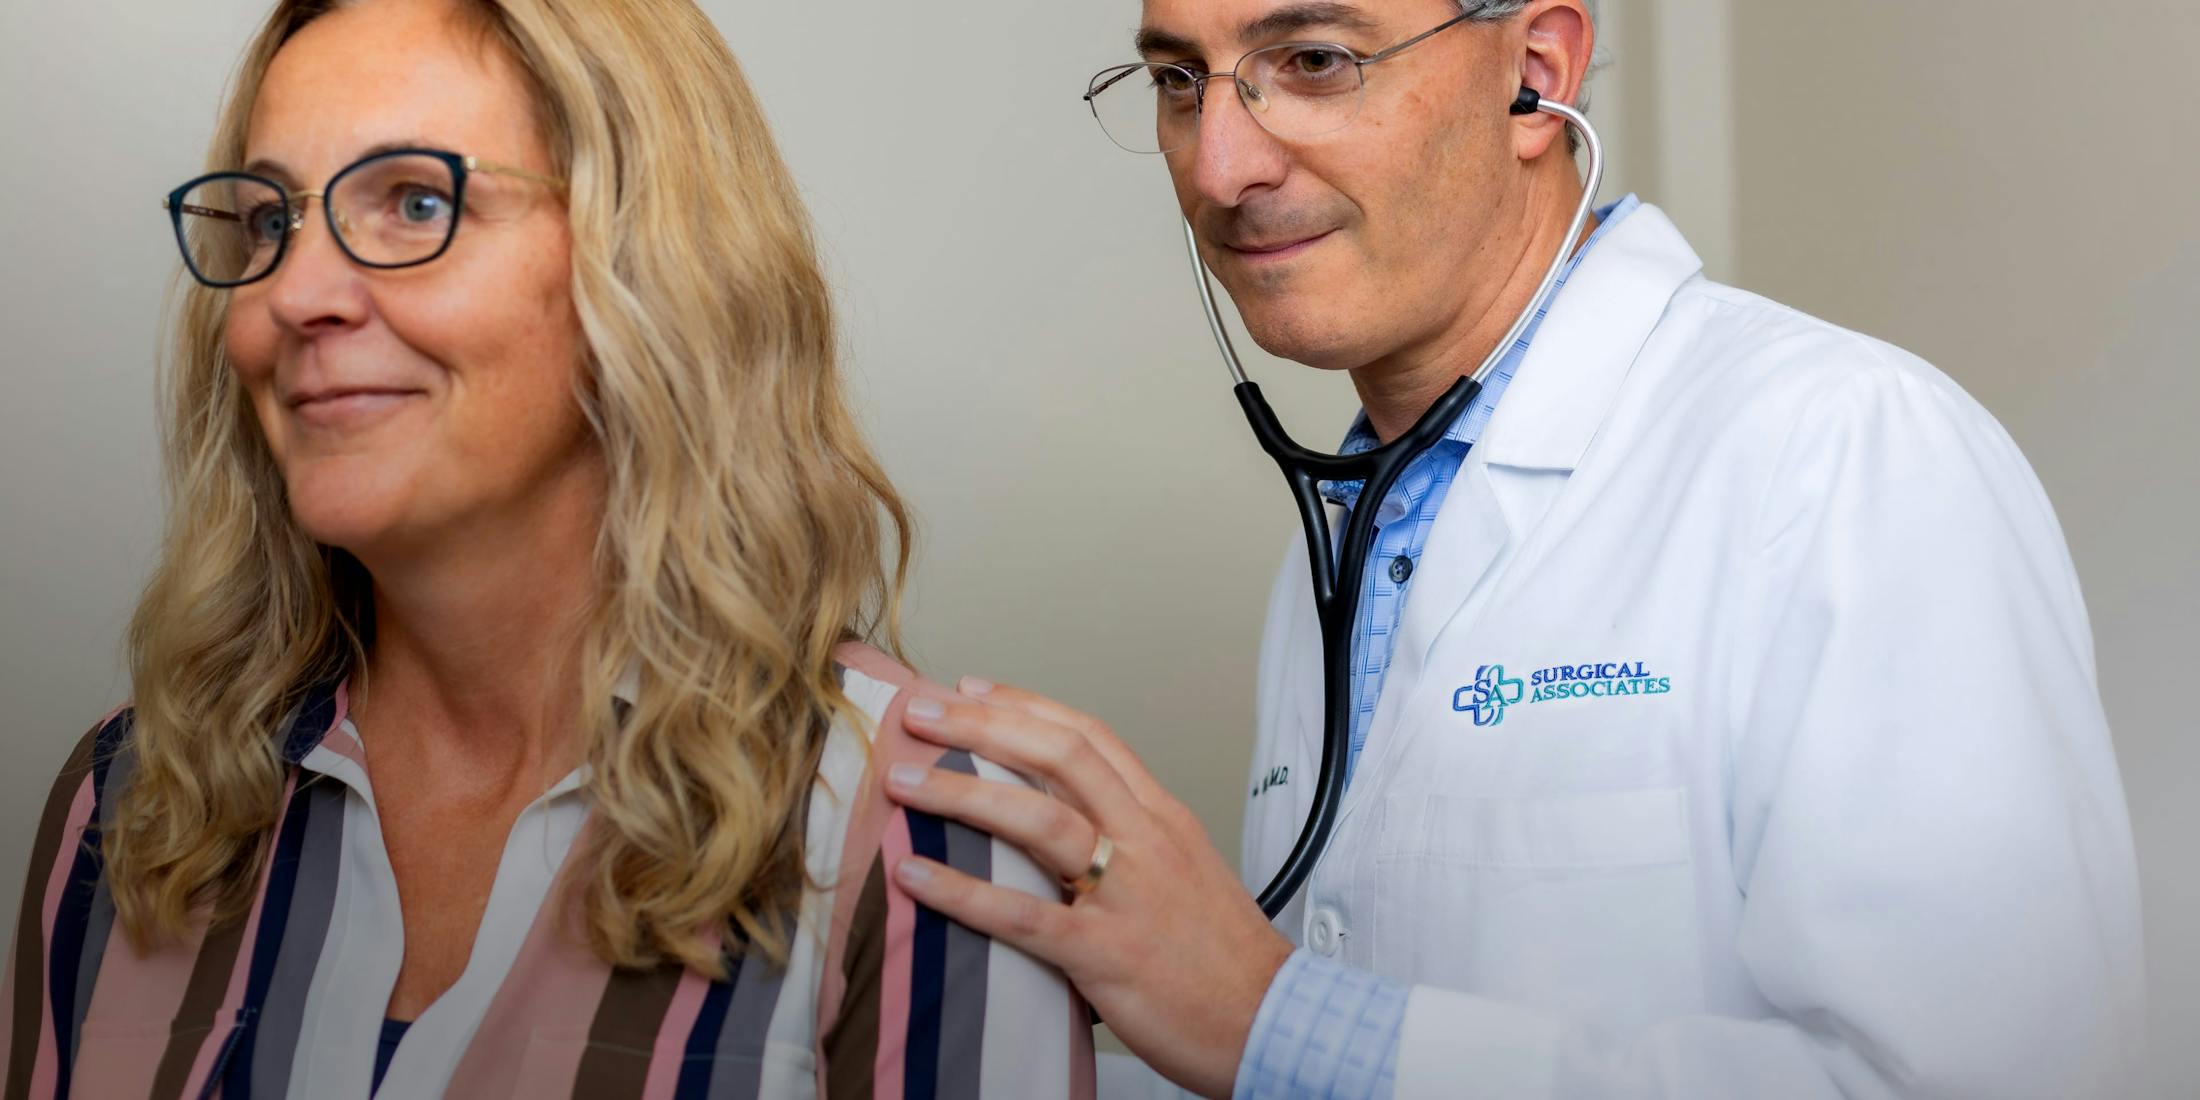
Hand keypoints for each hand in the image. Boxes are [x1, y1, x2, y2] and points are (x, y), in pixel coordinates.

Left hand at [886, 678, 1294, 1099]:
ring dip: (961, 792)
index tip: (972, 688)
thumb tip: (1058, 828)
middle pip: (1058, 756)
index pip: (1090, 737)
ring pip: (1036, 820)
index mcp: (1161, 818)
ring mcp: (1125, 894)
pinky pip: (1021, 914)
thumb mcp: (1183, 873)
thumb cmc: (1224, 957)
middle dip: (982, 725)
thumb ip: (1127, 843)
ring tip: (903, 779)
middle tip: (921, 712)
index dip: (1025, 705)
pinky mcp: (1105, 953)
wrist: (1270, 1020)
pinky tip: (914, 876)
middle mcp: (1143, 841)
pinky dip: (961, 892)